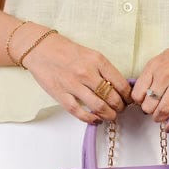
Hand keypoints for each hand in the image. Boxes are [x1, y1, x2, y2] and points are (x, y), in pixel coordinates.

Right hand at [14, 23, 132, 124]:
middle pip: (111, 97)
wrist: (40, 48)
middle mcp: (86, 72)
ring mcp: (73, 85)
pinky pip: (79, 112)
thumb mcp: (90, 54)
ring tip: (111, 116)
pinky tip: (95, 119)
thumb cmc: (65, 50)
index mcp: (97, 60)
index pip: (120, 83)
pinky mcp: (61, 95)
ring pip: (98, 107)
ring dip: (109, 115)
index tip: (128, 99)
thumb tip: (118, 86)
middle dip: (120, 107)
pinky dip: (90, 118)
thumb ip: (104, 69)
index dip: (127, 96)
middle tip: (120, 109)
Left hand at [131, 17, 168, 130]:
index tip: (143, 104)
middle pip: (148, 104)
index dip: (139, 102)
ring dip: (159, 118)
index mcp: (153, 66)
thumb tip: (144, 95)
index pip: (137, 93)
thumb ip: (152, 76)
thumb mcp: (161, 59)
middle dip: (149, 112)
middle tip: (153, 111)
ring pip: (163, 109)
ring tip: (160, 119)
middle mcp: (164, 74)